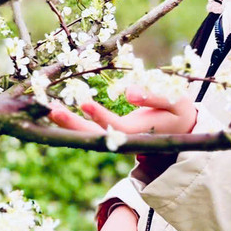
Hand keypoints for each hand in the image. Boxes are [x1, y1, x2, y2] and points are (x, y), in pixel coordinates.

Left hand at [47, 88, 198, 184]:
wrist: (181, 130)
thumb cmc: (179, 111)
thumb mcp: (175, 101)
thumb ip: (155, 95)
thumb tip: (129, 91)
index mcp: (141, 133)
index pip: (117, 128)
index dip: (101, 117)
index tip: (84, 104)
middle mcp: (125, 139)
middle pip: (96, 136)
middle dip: (73, 125)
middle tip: (52, 111)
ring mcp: (116, 139)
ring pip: (89, 135)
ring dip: (68, 124)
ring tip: (49, 110)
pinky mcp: (111, 134)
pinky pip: (89, 130)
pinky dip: (72, 122)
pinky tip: (56, 111)